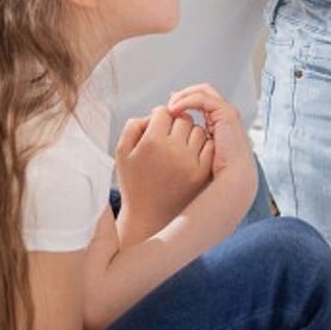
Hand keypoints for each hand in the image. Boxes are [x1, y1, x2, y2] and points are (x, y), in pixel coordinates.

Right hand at [114, 104, 213, 239]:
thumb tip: (154, 114)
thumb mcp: (121, 153)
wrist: (149, 217)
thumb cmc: (133, 183)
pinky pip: (209, 147)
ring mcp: (190, 162)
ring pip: (198, 130)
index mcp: (151, 142)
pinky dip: (201, 147)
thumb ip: (133, 126)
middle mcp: (173, 150)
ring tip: (178, 147)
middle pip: (182, 119)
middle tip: (167, 138)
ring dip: (190, 134)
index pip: (163, 111)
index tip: (155, 129)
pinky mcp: (202, 172)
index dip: (158, 117)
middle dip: (175, 124)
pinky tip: (189, 156)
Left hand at [166, 83, 258, 230]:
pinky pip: (204, 99)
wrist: (232, 184)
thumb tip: (169, 139)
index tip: (165, 112)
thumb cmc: (215, 179)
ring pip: (203, 92)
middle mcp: (223, 119)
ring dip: (183, 96)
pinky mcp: (227, 115)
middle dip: (181, 96)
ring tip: (168, 108)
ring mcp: (227, 115)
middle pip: (202, 94)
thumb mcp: (196, 160)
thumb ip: (187, 147)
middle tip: (166, 106)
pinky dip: (188, 100)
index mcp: (217, 127)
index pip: (199, 104)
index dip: (181, 103)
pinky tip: (174, 109)